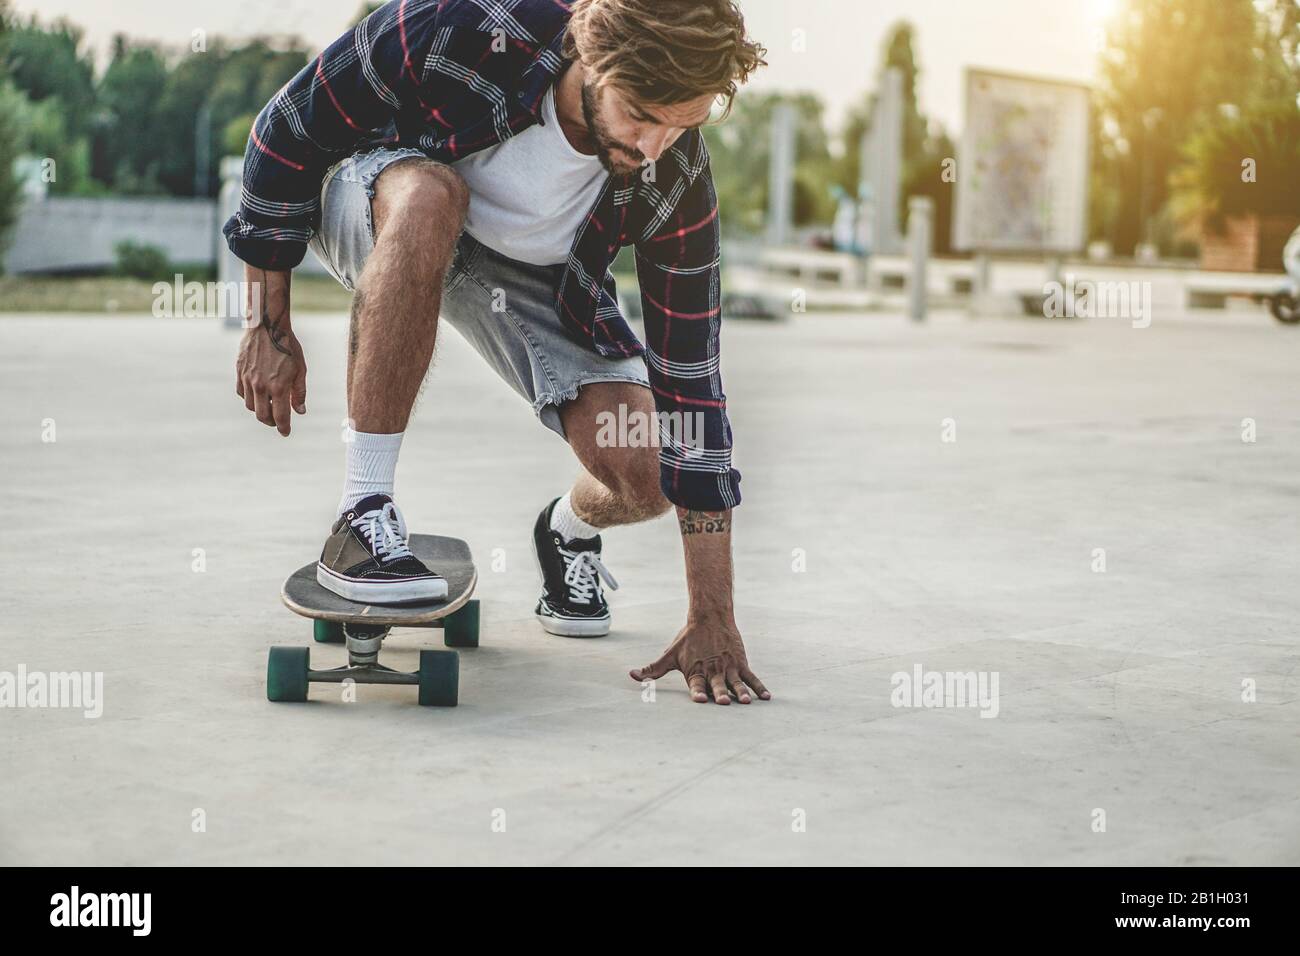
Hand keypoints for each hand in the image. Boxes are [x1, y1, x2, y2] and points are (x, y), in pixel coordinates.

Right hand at [235, 269, 305, 435]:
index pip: (280, 417)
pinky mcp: (239, 372)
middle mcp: (261, 386)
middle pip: (262, 416)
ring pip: (250, 406)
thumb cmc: (288, 346)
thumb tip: (299, 411)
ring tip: (269, 406)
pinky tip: (257, 394)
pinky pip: (241, 393)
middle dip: (271, 422)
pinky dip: (249, 398)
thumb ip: (299, 392)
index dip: (284, 428)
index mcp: (278, 387)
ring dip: (260, 410)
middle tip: (278, 422)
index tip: (286, 432)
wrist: (267, 325)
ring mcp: (247, 379)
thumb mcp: (300, 369)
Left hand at [630, 618, 769, 704]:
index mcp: (695, 671)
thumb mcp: (669, 655)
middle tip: (723, 703)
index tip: (699, 700)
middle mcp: (712, 671)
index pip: (696, 685)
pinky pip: (751, 677)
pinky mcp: (740, 663)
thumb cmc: (688, 639)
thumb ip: (651, 669)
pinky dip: (759, 687)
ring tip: (745, 702)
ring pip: (735, 683)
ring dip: (740, 693)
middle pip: (716, 686)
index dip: (697, 693)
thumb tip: (630, 676)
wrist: (710, 617)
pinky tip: (767, 697)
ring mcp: (728, 667)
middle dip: (720, 695)